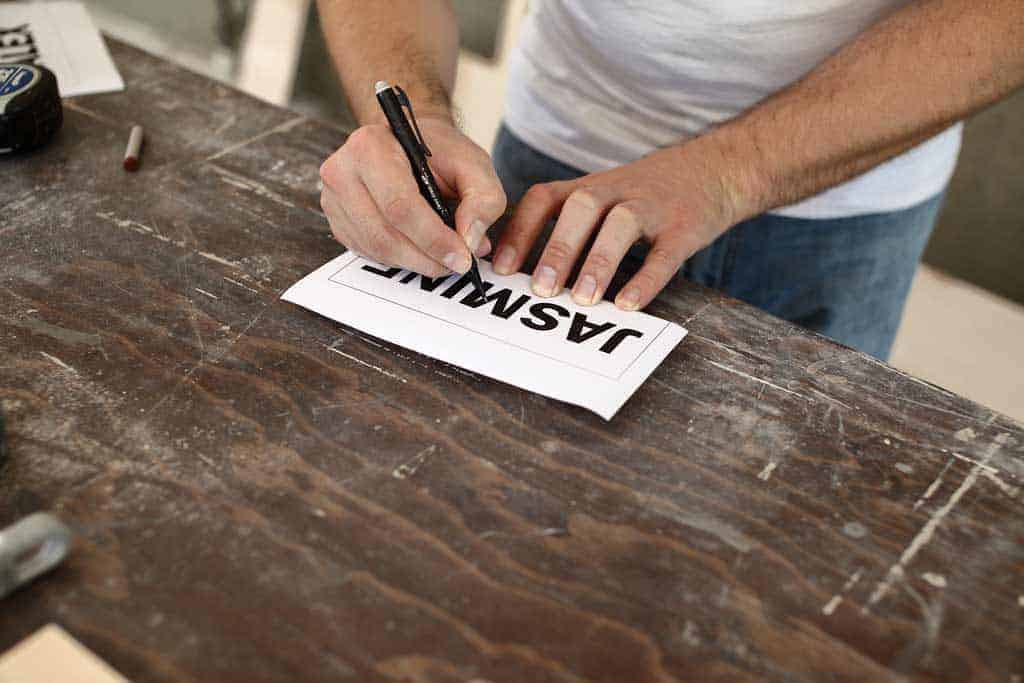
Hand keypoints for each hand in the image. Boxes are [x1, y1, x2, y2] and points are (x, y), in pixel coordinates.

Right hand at [319, 116, 506, 276]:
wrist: (408, 144)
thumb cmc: (438, 152)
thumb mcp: (473, 164)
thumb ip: (483, 199)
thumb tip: (471, 240)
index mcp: (371, 146)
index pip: (400, 206)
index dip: (433, 239)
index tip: (462, 257)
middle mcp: (343, 171)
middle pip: (385, 234)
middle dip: (427, 257)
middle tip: (457, 264)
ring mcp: (334, 199)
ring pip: (378, 249)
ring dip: (416, 263)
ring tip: (444, 258)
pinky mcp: (338, 222)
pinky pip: (370, 253)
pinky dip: (401, 260)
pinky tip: (421, 251)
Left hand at [492, 139, 749, 310]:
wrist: (718, 168)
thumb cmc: (648, 195)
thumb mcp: (606, 195)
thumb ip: (571, 226)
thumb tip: (525, 275)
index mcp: (590, 186)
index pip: (545, 198)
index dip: (520, 232)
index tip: (501, 269)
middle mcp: (618, 190)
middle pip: (581, 206)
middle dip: (558, 248)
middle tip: (540, 289)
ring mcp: (654, 206)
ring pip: (621, 224)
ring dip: (599, 262)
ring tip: (583, 300)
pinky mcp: (685, 226)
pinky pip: (665, 252)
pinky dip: (646, 279)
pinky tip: (629, 304)